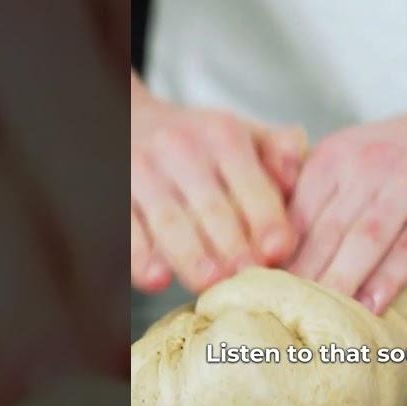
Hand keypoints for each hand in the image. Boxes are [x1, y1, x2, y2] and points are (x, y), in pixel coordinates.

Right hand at [130, 75, 307, 294]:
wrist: (127, 122)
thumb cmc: (201, 143)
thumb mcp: (245, 133)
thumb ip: (281, 152)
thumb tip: (294, 179)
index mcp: (223, 136)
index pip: (251, 183)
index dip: (266, 219)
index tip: (279, 251)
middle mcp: (181, 150)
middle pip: (211, 206)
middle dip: (232, 245)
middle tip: (248, 278)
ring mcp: (142, 173)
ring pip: (169, 221)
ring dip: (191, 255)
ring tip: (210, 283)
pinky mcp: (112, 195)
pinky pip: (126, 229)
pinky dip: (140, 256)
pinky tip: (156, 279)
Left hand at [286, 90, 406, 313]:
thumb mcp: (354, 158)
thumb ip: (316, 198)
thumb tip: (272, 257)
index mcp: (333, 158)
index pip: (293, 213)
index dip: (272, 259)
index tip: (254, 295)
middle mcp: (366, 167)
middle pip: (324, 230)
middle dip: (299, 278)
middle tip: (278, 318)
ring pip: (364, 239)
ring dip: (339, 281)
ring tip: (319, 320)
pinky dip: (389, 278)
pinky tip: (371, 307)